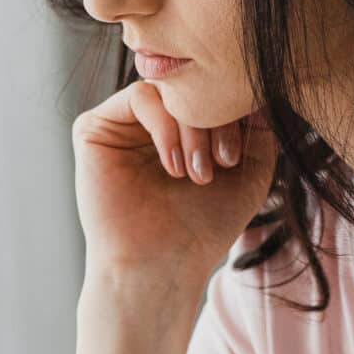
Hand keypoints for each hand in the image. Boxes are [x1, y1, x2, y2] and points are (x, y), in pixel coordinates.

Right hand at [72, 81, 277, 284]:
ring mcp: (122, 123)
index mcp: (185, 128)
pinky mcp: (95, 128)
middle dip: (216, 120)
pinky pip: (139, 96)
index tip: (239, 157)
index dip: (235, 112)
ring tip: (199, 173)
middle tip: (223, 162)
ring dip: (192, 127)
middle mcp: (152, 122)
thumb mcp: (250, 172)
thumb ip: (258, 127)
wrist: (161, 266)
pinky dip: (165, 126)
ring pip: (168, 89)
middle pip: (192, 87)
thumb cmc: (203, 227)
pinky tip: (174, 166)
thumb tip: (259, 87)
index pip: (214, 92)